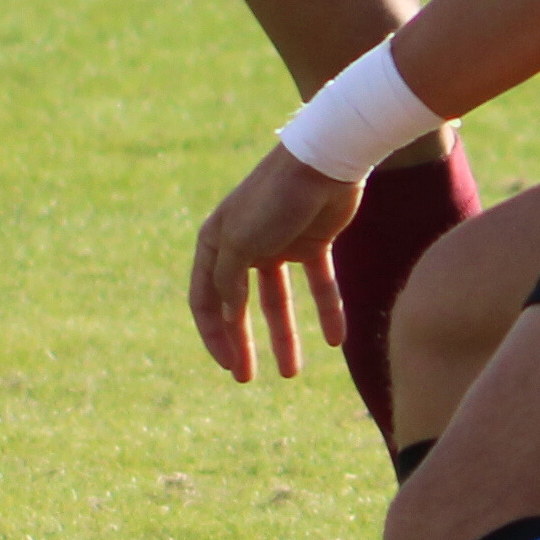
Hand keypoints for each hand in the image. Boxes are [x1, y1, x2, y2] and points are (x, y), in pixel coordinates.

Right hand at [189, 145, 358, 383]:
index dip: (214, 335)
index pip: (205, 299)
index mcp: (216, 242)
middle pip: (239, 305)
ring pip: (278, 300)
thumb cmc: (275, 199)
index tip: (229, 365)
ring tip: (292, 373)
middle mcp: (243, 244)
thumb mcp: (240, 244)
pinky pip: (318, 285)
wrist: (326, 160)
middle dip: (243, 342)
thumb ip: (228, 282)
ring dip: (283, 336)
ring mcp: (279, 244)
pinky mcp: (314, 242)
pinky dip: (326, 310)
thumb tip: (226, 317)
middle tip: (247, 378)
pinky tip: (335, 340)